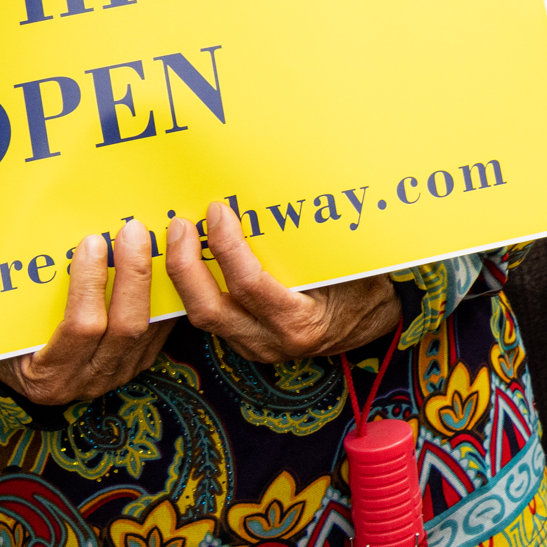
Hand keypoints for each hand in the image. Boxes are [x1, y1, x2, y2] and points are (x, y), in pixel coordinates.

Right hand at [0, 223, 171, 405]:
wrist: (28, 378)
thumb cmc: (7, 346)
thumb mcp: (3, 330)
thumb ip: (22, 300)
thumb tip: (36, 244)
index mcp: (48, 376)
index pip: (81, 327)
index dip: (89, 283)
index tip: (92, 243)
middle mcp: (88, 380)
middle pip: (126, 324)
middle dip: (134, 273)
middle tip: (134, 231)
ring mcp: (118, 373)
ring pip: (151, 325)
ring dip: (156, 277)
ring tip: (156, 237)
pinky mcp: (140, 363)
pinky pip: (162, 327)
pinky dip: (165, 292)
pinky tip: (167, 258)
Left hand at [167, 202, 401, 363]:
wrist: (371, 325)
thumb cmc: (365, 289)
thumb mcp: (350, 266)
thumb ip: (317, 244)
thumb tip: (287, 201)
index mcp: (300, 323)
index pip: (250, 285)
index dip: (228, 247)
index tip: (217, 213)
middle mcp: (270, 341)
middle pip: (209, 309)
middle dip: (185, 266)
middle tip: (179, 226)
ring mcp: (253, 346)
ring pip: (201, 316)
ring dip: (183, 277)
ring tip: (176, 239)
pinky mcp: (243, 342)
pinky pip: (209, 316)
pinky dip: (194, 288)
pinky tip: (187, 260)